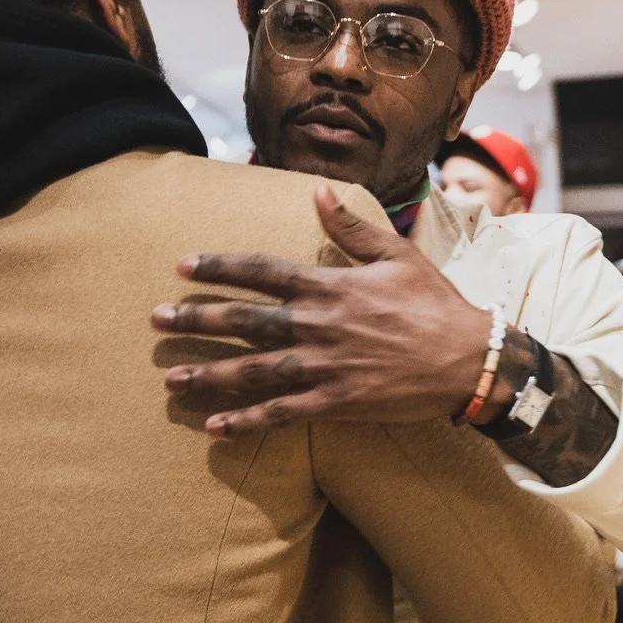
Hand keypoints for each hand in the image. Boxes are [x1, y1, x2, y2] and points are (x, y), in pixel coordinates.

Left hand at [151, 184, 494, 434]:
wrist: (467, 361)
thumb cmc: (434, 304)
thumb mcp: (396, 254)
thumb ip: (352, 227)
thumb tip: (317, 195)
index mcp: (330, 286)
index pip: (262, 272)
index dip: (219, 268)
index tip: (183, 266)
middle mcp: (318, 325)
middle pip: (244, 321)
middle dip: (196, 320)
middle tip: (155, 320)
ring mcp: (324, 367)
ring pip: (253, 370)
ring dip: (208, 374)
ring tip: (171, 377)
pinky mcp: (334, 403)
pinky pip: (281, 413)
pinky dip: (246, 421)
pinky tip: (215, 427)